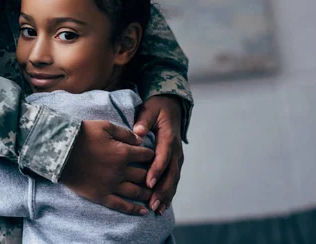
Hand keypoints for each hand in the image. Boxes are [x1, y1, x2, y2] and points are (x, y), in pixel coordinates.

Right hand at [60, 120, 154, 214]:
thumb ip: (124, 133)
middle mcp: (120, 171)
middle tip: (157, 177)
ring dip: (147, 193)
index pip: (146, 156)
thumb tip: (140, 140)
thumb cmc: (81, 134)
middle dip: (153, 176)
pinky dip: (134, 210)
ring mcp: (111, 185)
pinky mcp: (100, 196)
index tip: (154, 157)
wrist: (59, 150)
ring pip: (136, 192)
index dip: (152, 155)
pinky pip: (121, 205)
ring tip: (154, 195)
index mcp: (122, 152)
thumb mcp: (104, 126)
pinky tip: (143, 211)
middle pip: (144, 175)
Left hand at [134, 95, 183, 214]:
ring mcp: (177, 157)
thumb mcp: (150, 109)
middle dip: (162, 190)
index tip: (148, 182)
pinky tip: (162, 205)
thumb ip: (144, 120)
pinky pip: (172, 179)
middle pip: (171, 173)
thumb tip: (138, 132)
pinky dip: (168, 193)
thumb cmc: (157, 109)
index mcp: (169, 138)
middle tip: (153, 204)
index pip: (163, 156)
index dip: (157, 170)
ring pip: (173, 179)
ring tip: (157, 209)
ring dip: (166, 195)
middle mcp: (175, 150)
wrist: (171, 107)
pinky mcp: (174, 162)